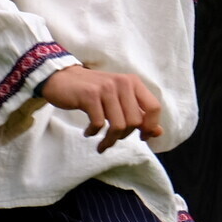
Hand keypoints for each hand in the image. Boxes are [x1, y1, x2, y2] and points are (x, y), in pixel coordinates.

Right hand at [41, 66, 163, 150]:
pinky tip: (88, 132)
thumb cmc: (93, 92)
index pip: (154, 108)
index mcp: (133, 83)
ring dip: (110, 140)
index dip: (150, 126)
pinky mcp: (90, 95)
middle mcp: (123, 83)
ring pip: (119, 125)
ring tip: (102, 144)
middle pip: (135, 121)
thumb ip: (139, 114)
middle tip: (113, 139)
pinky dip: (94, 133)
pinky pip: (99, 123)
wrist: (62, 78)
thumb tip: (158, 133)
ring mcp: (106, 88)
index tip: (142, 137)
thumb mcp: (118, 100)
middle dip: (125, 136)